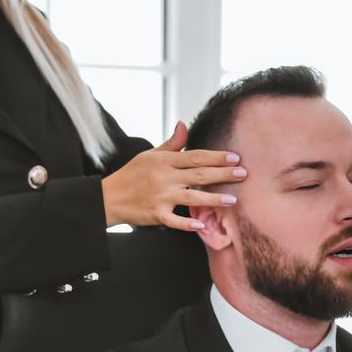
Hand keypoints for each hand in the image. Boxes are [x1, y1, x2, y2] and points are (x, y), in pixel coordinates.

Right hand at [101, 122, 245, 230]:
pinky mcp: (156, 214)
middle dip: (222, 173)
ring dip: (213, 198)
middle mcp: (164, 177)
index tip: (234, 157)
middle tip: (242, 174)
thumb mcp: (149, 154)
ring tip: (233, 200)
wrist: (109, 197)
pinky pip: (175, 220)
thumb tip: (184, 125)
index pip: (195, 156)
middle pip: (198, 174)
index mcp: (164, 161)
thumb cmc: (131, 174)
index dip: (216, 157)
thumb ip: (171, 143)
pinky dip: (187, 224)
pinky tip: (202, 225)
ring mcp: (161, 196)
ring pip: (192, 196)